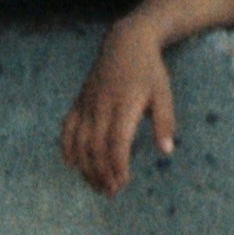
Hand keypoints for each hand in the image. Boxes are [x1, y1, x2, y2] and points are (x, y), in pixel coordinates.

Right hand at [58, 26, 177, 193]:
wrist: (125, 42)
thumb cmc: (149, 71)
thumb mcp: (164, 93)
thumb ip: (165, 122)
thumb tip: (166, 152)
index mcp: (124, 105)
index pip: (116, 142)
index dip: (117, 165)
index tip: (122, 183)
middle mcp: (101, 106)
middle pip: (95, 147)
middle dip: (101, 173)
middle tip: (110, 193)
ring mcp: (87, 104)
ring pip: (79, 142)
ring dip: (85, 167)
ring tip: (96, 186)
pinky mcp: (79, 102)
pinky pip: (67, 128)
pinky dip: (67, 148)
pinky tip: (72, 165)